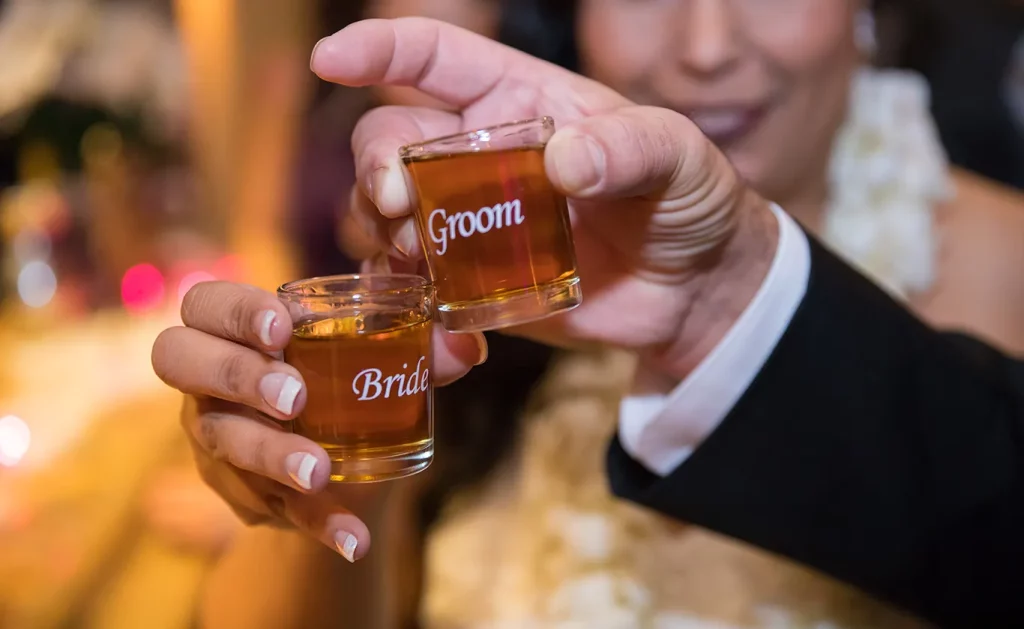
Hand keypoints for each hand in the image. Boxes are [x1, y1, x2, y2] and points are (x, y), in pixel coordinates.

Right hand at [151, 281, 483, 559]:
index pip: (206, 304)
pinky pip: (268, 506)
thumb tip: (469, 349)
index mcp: (236, 327)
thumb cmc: (347, 378)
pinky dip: (315, 523)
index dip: (233, 311)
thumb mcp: (378, 359)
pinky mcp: (238, 489)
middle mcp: (209, 377)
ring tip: (318, 471)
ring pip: (222, 440)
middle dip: (238, 376)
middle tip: (294, 397)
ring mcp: (214, 434)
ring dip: (272, 456)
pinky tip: (352, 540)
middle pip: (181, 360)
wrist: (337, 456)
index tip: (281, 329)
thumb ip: (420, 348)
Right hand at [314, 18, 778, 380]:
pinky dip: (416, 321)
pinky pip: (415, 295)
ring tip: (424, 274)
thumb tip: (565, 161)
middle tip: (399, 206)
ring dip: (384, 244)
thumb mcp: (679, 158)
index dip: (379, 50)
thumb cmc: (688, 200)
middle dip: (375, 170)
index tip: (330, 60)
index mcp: (519, 101)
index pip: (435, 57)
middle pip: (388, 143)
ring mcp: (469, 222)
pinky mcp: (472, 284)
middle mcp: (478, 155)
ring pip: (385, 218)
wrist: (694, 292)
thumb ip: (632, 149)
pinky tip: (458, 350)